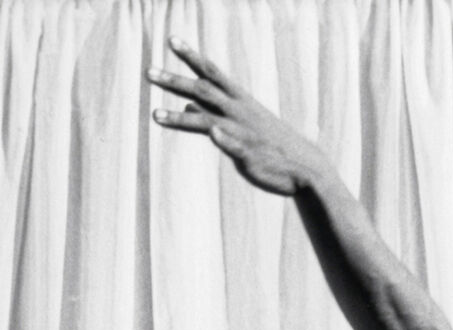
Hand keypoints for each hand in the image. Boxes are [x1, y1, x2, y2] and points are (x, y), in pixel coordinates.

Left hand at [148, 40, 326, 196]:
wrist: (304, 167)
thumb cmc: (269, 146)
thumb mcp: (238, 125)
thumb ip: (211, 115)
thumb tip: (187, 107)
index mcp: (238, 101)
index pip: (211, 73)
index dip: (191, 56)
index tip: (171, 39)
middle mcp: (238, 112)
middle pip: (202, 91)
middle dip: (175, 81)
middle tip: (148, 72)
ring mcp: (242, 133)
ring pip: (207, 121)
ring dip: (180, 118)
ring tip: (155, 115)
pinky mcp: (249, 155)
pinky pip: (234, 146)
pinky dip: (224, 139)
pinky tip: (214, 134)